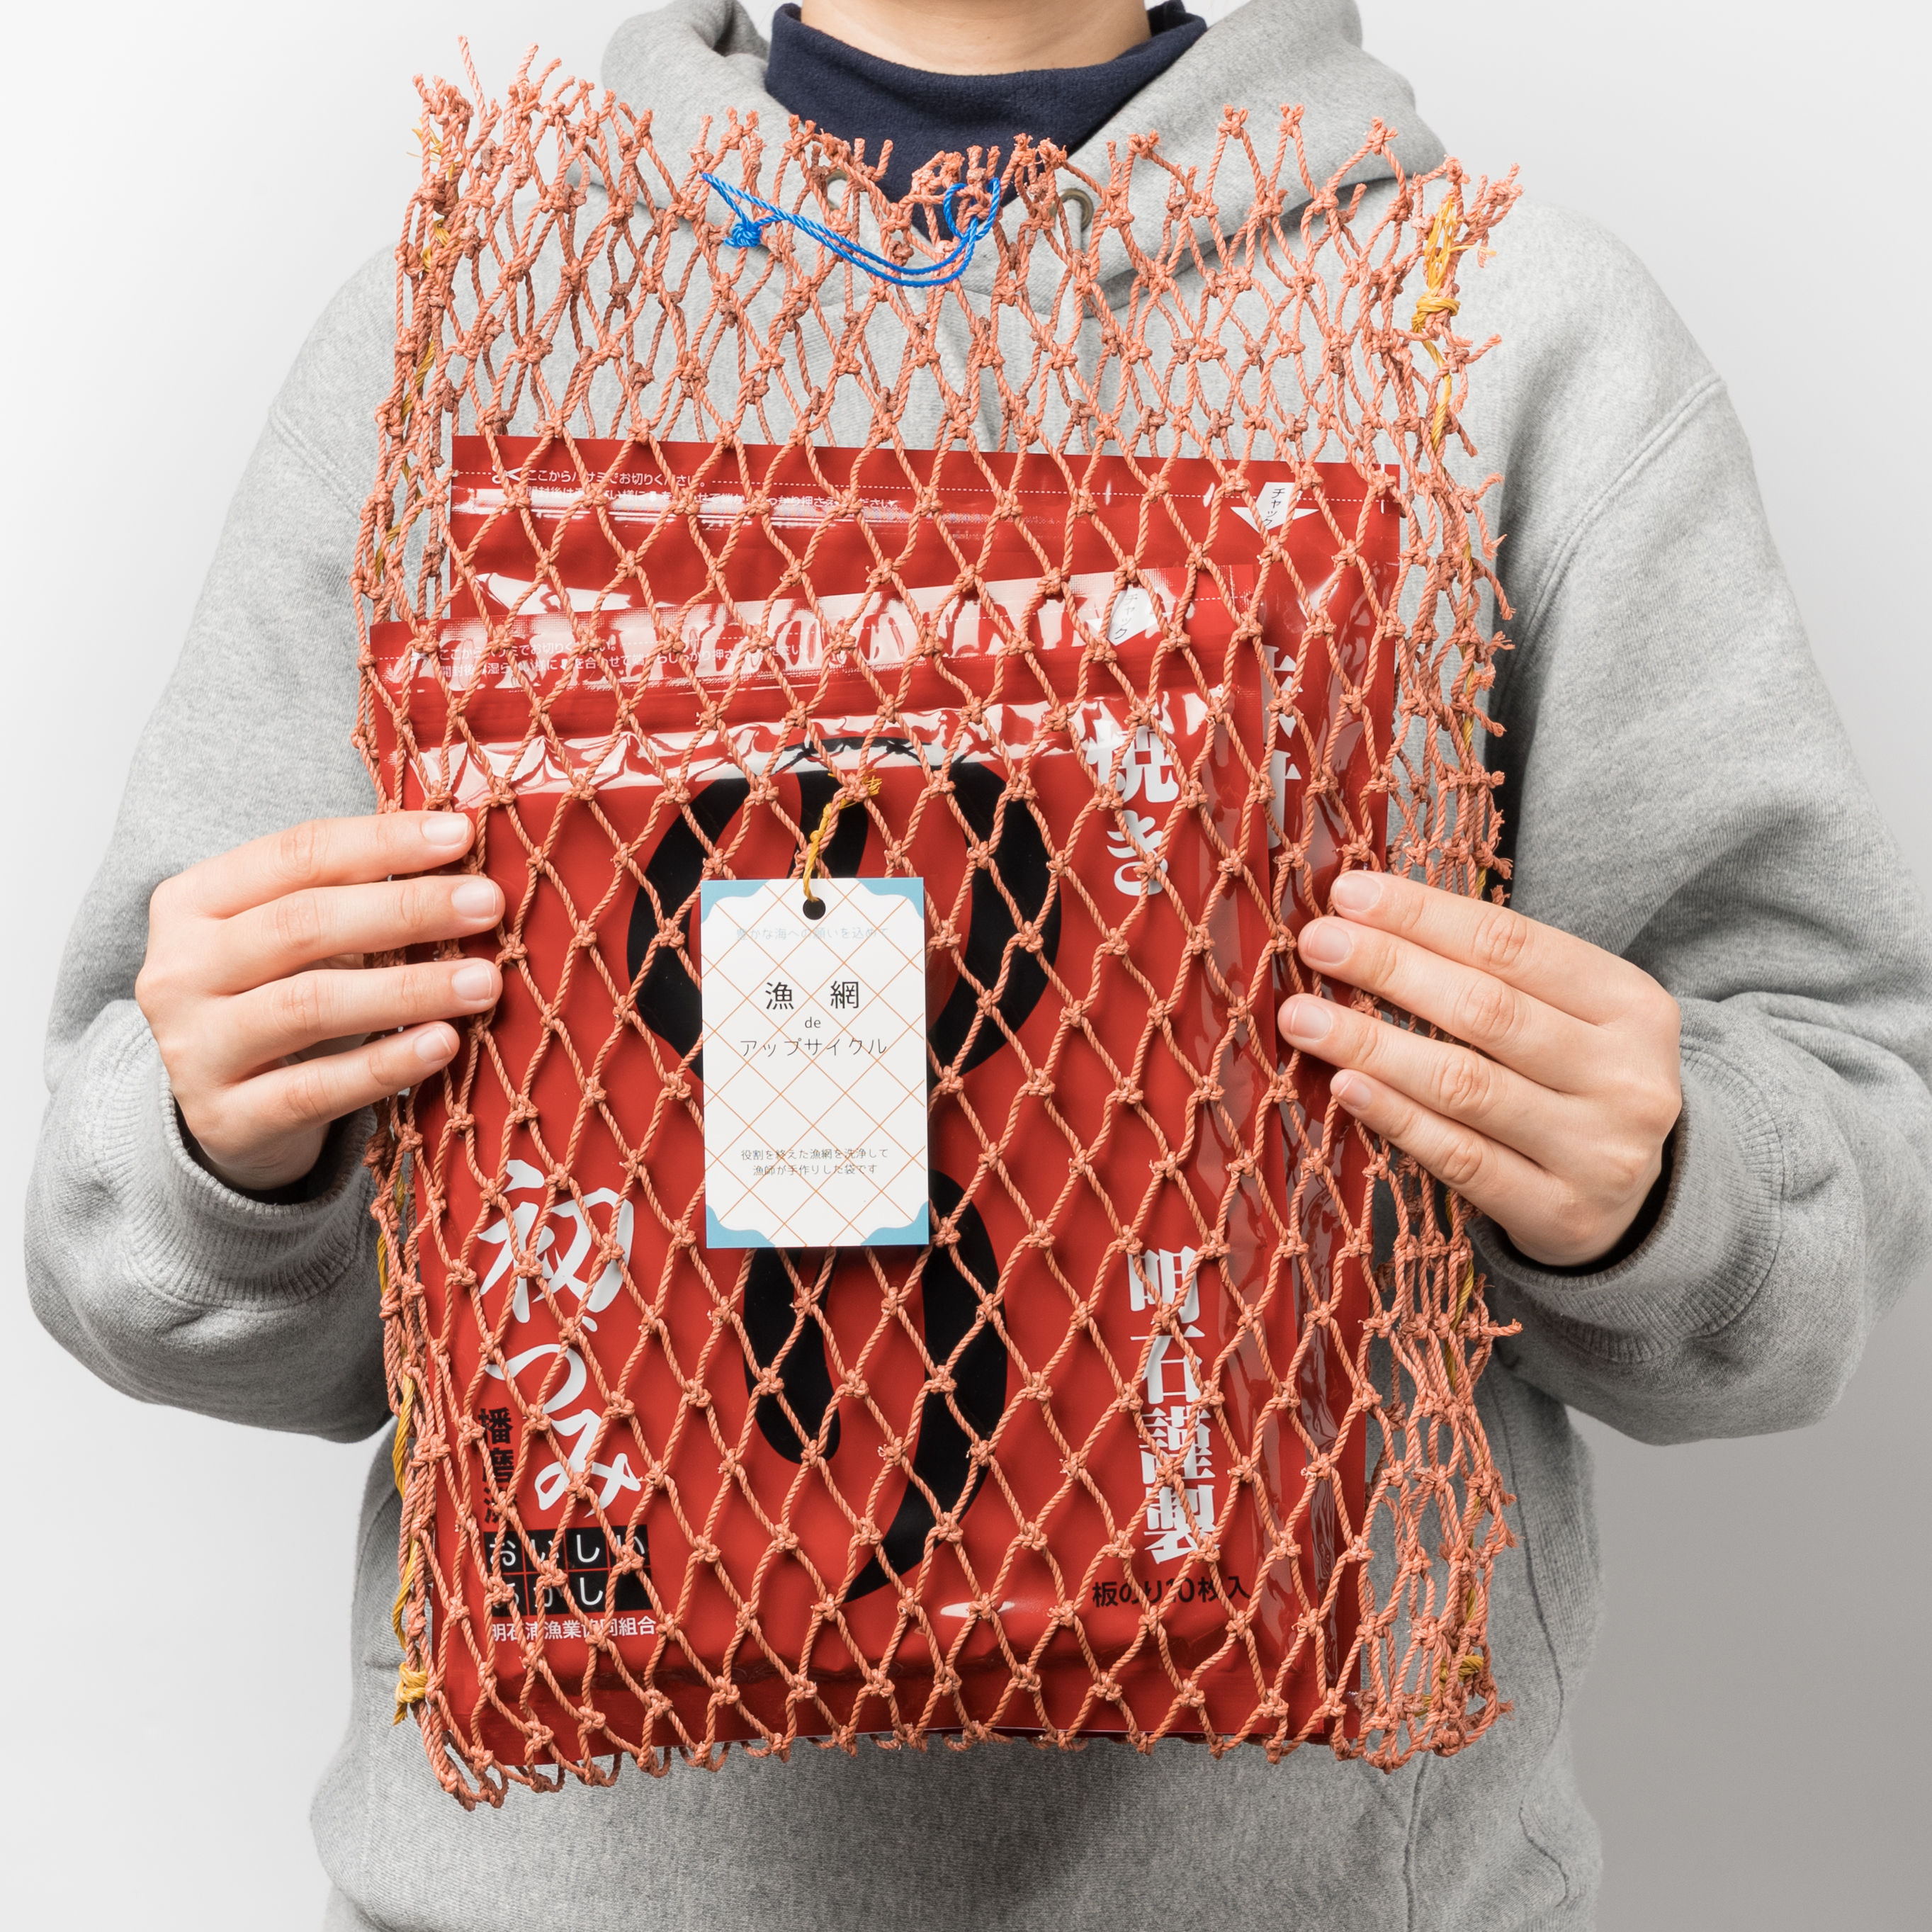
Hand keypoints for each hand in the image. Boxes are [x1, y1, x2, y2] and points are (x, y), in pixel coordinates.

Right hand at [136, 814, 503, 1194]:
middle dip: (406, 909)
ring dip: (408, 989)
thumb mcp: (296, 937)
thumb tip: (466, 854)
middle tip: (487, 904)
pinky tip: (443, 1044)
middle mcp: (178, 970)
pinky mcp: (226, 1118)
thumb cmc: (280, 997)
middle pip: (302, 923)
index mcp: (193, 901)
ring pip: (309, 1006)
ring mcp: (193, 1048)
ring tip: (483, 981)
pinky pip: (315, 1089)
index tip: (461, 835)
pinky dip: (385, 1065)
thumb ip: (357, 895)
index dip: (381, 842)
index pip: (295, 854)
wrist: (227, 1110)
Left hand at [1277, 873, 1681, 1268]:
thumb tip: (1367, 916)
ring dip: (1371, 1045)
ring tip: (1302, 1018)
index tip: (1347, 894)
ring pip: (1465, 1085)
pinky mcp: (1561, 1213)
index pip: (1513, 943)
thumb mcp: (1569, 1014)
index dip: (1423, 915)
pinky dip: (1396, 1117)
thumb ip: (1493, 971)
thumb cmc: (1576, 1081)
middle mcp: (1627, 1075)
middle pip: (1486, 1009)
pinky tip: (1344, 1086)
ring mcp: (1598, 1150)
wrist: (1639, 1201)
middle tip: (1315, 944)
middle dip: (1389, 968)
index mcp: (1632, 1004)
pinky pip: (1460, 1158)